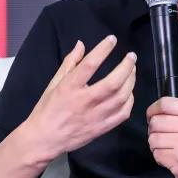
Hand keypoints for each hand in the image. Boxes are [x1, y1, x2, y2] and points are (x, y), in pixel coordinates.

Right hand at [23, 35, 136, 158]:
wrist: (45, 138)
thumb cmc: (48, 109)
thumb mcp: (54, 83)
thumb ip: (69, 63)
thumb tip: (81, 44)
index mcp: (70, 87)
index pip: (90, 64)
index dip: (103, 49)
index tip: (112, 39)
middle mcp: (85, 101)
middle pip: (113, 82)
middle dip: (126, 66)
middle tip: (131, 56)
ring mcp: (96, 116)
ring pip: (121, 97)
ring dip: (131, 81)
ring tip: (132, 71)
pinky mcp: (102, 128)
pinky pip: (122, 113)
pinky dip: (129, 101)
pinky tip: (128, 92)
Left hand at [146, 96, 177, 177]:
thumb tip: (173, 89)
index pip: (165, 103)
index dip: (153, 109)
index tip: (152, 115)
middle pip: (156, 122)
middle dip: (154, 130)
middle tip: (162, 136)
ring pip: (153, 139)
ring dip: (156, 145)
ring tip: (167, 148)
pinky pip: (156, 154)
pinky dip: (160, 157)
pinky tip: (170, 158)